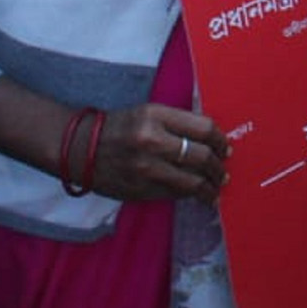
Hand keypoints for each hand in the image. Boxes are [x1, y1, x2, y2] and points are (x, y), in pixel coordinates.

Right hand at [88, 104, 229, 204]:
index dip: (220, 140)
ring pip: (191, 182)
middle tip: (223, 171)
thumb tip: (213, 138)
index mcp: (156, 115)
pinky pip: (174, 194)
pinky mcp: (139, 190)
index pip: (203, 128)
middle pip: (201, 157)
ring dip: (209, 187)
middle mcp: (151, 141)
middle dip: (218, 167)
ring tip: (216, 188)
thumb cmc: (121, 127)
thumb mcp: (149, 112)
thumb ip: (180, 122)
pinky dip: (190, 195)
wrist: (81, 149)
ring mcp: (145, 168)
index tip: (225, 148)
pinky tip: (197, 195)